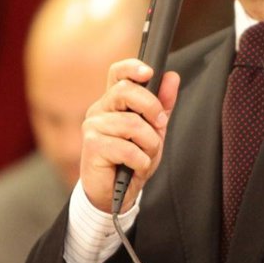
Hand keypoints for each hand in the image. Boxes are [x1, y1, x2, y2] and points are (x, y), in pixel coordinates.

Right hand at [80, 59, 179, 212]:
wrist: (115, 195)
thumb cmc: (131, 160)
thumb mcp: (154, 131)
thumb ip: (162, 105)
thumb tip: (171, 77)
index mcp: (113, 102)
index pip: (117, 73)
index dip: (132, 67)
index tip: (149, 72)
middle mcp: (100, 110)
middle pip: (125, 90)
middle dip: (152, 107)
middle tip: (160, 125)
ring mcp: (94, 126)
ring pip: (132, 124)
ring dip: (149, 144)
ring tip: (145, 155)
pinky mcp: (92, 146)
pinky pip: (128, 148)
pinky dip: (141, 160)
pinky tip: (135, 167)